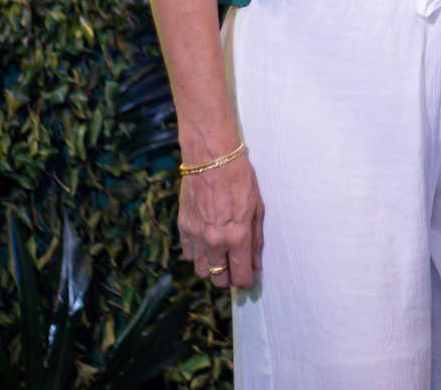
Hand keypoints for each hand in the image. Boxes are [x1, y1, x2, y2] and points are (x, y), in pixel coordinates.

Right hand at [179, 153, 262, 289]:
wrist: (211, 158)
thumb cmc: (239, 178)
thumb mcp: (257, 208)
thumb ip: (255, 239)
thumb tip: (254, 263)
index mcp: (237, 237)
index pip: (240, 276)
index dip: (245, 281)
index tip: (248, 278)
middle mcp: (215, 242)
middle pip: (218, 279)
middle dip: (228, 277)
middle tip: (234, 267)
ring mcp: (196, 236)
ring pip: (201, 270)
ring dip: (211, 268)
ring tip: (220, 255)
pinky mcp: (183, 227)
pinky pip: (188, 254)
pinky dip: (197, 253)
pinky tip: (206, 242)